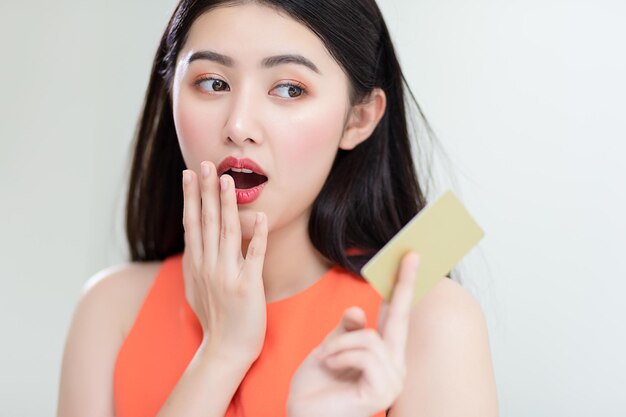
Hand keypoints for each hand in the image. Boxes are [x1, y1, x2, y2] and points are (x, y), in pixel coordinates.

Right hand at [181, 161, 267, 361]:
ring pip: (227, 232)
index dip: (191, 197)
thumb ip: (195, 264)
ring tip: (227, 180)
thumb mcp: (195, 288)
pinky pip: (254, 256)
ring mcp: (227, 275)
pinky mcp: (248, 286)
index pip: (192, 223)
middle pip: (206, 222)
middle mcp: (208, 266)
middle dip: (204, 191)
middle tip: (204, 164)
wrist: (225, 351)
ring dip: (227, 205)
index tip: (189, 173)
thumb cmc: (214, 320)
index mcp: (196, 265)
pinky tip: (261, 217)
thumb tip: (193, 244)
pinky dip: (257, 236)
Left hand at [287, 253, 420, 416]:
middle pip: (401, 317)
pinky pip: (364, 354)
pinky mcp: (383, 393)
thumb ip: (345, 330)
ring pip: (370, 338)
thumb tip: (359, 310)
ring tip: (325, 359)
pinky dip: (340, 355)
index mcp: (384, 356)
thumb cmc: (315, 389)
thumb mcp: (329, 349)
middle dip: (405, 284)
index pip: (397, 316)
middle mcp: (395, 367)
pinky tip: (330, 366)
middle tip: (413, 253)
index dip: (405, 286)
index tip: (411, 259)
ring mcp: (393, 382)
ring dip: (338, 345)